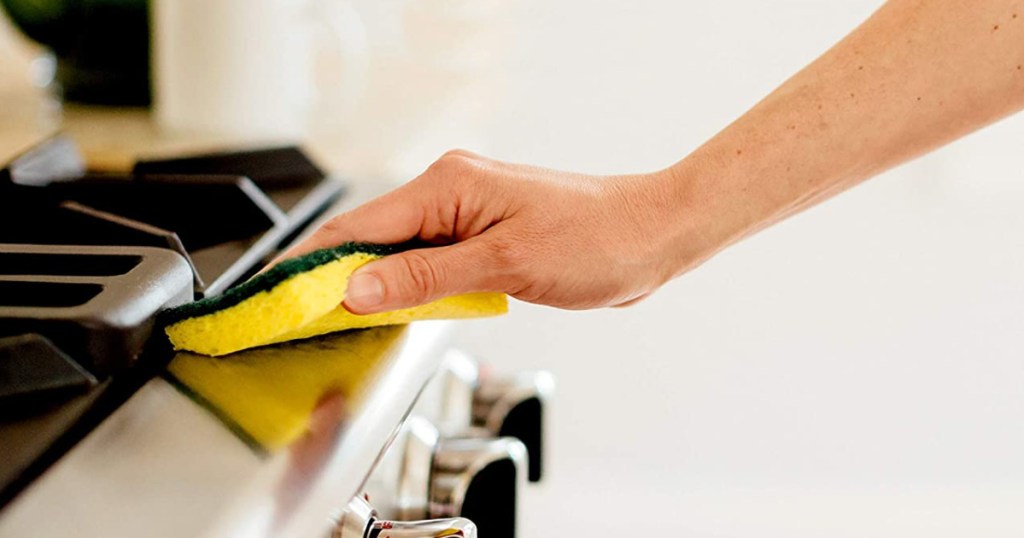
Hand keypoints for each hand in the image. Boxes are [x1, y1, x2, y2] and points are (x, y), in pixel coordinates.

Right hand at [282, 150, 714, 313]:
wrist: (650, 237)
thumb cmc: (596, 239)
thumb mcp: (504, 263)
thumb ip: (426, 277)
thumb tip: (359, 286)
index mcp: (448, 184)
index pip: (359, 227)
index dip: (313, 264)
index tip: (279, 297)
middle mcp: (450, 192)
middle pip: (370, 239)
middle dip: (333, 279)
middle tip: (295, 321)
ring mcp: (465, 215)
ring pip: (396, 254)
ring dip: (368, 287)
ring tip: (329, 322)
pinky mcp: (481, 237)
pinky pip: (426, 262)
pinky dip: (404, 288)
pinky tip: (388, 311)